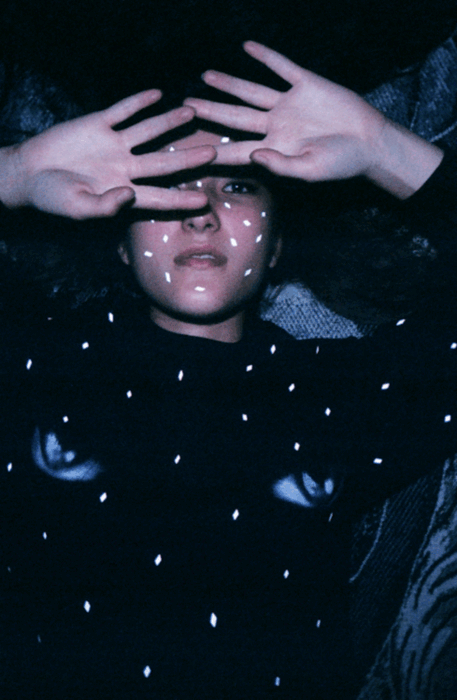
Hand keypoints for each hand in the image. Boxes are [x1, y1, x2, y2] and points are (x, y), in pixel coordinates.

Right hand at [0, 91, 215, 218]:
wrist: (29, 174)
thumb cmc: (54, 198)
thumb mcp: (78, 208)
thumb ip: (105, 206)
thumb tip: (130, 195)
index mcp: (124, 192)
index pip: (159, 197)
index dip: (180, 200)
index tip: (204, 201)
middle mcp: (126, 167)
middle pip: (163, 162)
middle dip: (188, 159)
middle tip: (214, 152)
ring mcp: (114, 144)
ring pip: (148, 131)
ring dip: (169, 122)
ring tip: (192, 111)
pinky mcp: (98, 124)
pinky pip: (122, 110)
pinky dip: (138, 102)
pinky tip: (157, 94)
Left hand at [185, 42, 442, 196]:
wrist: (371, 142)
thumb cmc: (342, 163)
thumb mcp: (310, 171)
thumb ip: (280, 165)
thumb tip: (253, 154)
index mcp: (273, 149)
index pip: (236, 151)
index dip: (214, 152)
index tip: (189, 152)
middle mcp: (275, 125)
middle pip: (235, 118)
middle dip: (210, 112)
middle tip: (185, 108)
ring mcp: (289, 104)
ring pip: (251, 91)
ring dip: (229, 83)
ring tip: (205, 77)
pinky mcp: (306, 84)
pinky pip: (282, 67)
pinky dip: (266, 56)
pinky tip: (247, 47)